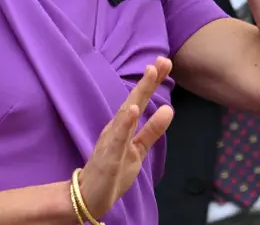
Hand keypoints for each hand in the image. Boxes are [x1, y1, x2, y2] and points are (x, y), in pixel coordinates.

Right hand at [77, 56, 173, 219]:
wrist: (90, 197)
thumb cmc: (113, 171)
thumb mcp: (138, 149)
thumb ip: (152, 130)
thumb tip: (169, 109)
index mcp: (124, 126)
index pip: (140, 100)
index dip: (152, 82)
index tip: (165, 62)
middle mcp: (116, 129)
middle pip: (133, 101)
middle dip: (148, 81)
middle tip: (162, 61)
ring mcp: (111, 142)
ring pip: (125, 114)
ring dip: (138, 94)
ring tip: (150, 75)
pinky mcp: (108, 157)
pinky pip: (117, 140)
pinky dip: (124, 124)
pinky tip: (132, 110)